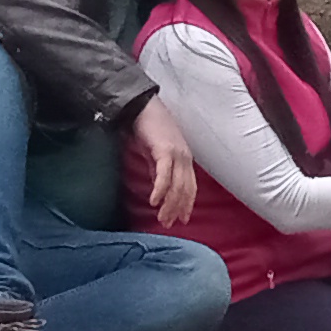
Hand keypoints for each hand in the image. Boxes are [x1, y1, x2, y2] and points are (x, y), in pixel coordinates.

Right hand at [130, 98, 198, 228]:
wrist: (141, 107)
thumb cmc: (147, 128)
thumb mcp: (154, 154)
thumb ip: (158, 171)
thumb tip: (159, 190)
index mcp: (184, 158)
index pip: (190, 186)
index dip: (187, 204)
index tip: (182, 220)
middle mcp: (184, 157)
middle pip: (185, 189)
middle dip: (178, 208)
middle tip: (169, 224)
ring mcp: (176, 153)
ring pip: (177, 185)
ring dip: (169, 204)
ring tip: (162, 219)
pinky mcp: (164, 150)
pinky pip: (164, 175)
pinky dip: (160, 189)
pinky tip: (153, 202)